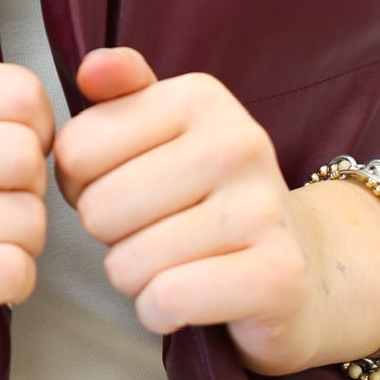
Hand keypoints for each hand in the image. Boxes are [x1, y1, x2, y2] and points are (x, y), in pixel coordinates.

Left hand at [53, 48, 379, 375]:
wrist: (304, 268)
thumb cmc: (208, 200)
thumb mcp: (163, 134)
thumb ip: (120, 96)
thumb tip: (92, 67)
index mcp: (199, 98)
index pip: (76, 148)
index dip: (81, 184)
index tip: (124, 189)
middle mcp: (237, 142)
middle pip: (99, 208)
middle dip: (110, 237)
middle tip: (153, 234)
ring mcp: (261, 207)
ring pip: (128, 262)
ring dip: (136, 279)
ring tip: (176, 264)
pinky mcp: (277, 274)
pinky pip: (167, 298)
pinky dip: (160, 312)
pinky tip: (188, 301)